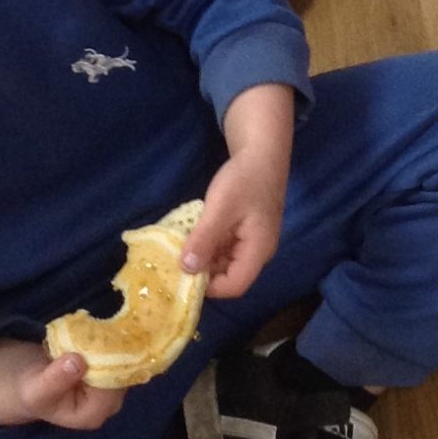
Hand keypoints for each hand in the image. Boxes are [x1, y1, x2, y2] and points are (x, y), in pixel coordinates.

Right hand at [0, 336, 127, 429]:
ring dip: (108, 342)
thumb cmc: (34, 391)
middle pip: (120, 372)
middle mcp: (109, 404)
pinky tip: (92, 331)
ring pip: (121, 359)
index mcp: (94, 414)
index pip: (111, 386)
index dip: (104, 362)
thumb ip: (55, 380)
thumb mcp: (37, 389)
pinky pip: (118, 352)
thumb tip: (77, 362)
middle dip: (106, 350)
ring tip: (88, 331)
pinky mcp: (113, 372)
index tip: (89, 342)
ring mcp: (114, 388)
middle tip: (88, 332)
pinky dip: (107, 340)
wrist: (33, 384)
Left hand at [182, 84, 293, 299]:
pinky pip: (225, 248)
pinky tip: (194, 234)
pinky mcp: (245, 232)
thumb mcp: (221, 208)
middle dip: (203, 271)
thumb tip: (185, 269)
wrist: (262, 151)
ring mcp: (252, 242)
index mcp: (258, 250)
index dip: (209, 287)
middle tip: (175, 259)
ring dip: (204, 258)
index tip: (182, 274)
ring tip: (181, 245)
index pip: (235, 286)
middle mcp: (258, 252)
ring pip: (225, 262)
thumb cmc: (244, 178)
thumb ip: (204, 239)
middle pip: (229, 276)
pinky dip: (209, 245)